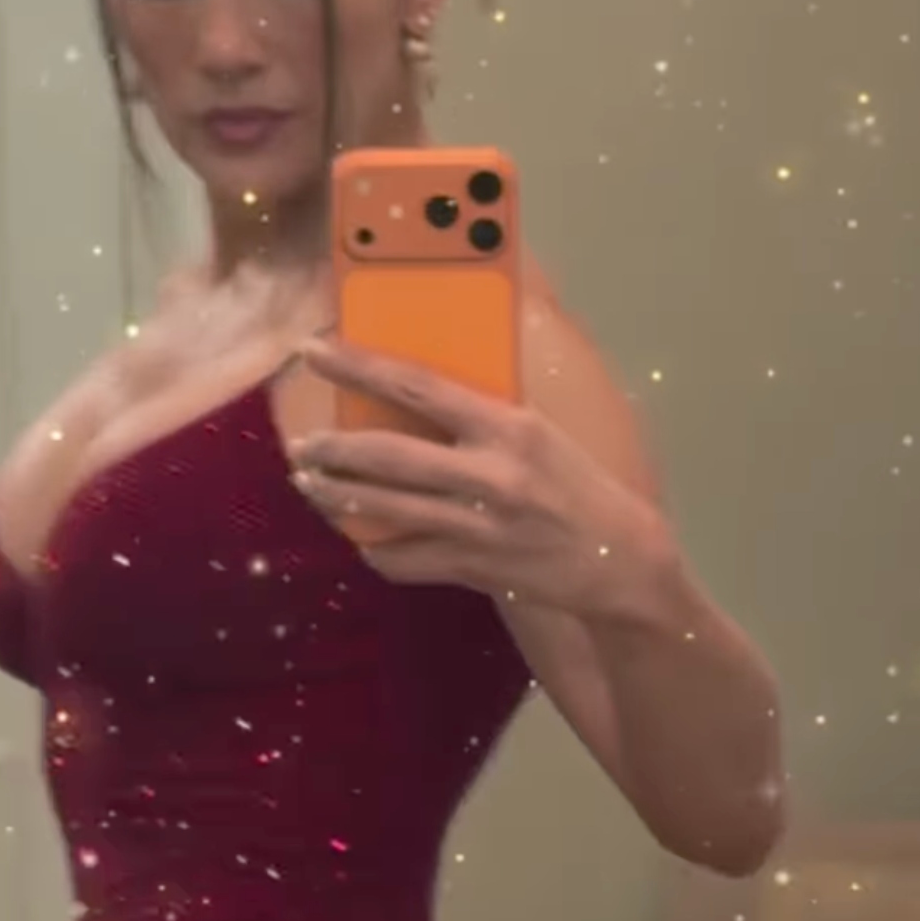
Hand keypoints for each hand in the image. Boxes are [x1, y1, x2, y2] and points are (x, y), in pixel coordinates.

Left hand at [291, 337, 660, 612]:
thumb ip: (481, 415)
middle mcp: (491, 473)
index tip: (313, 352)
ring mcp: (479, 526)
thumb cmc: (576, 485)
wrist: (619, 560)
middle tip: (300, 446)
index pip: (417, 385)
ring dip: (338, 496)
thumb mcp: (538, 433)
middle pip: (389, 455)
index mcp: (508, 425)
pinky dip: (376, 550)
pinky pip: (404, 560)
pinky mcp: (473, 568)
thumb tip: (415, 390)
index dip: (358, 366)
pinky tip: (363, 541)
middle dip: (333, 450)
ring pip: (386, 511)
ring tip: (310, 484)